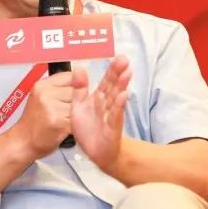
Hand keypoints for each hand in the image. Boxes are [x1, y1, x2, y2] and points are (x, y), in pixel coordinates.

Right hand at [11, 72, 73, 158]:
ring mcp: (51, 108)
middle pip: (76, 91)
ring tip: (63, 119)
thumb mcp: (40, 98)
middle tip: (63, 111)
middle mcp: (45, 94)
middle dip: (75, 101)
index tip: (69, 95)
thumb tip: (81, 77)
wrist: (23, 142)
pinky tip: (63, 127)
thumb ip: (58, 88)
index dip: (74, 86)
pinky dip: (74, 125)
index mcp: (41, 86)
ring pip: (78, 106)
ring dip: (76, 114)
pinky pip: (76, 120)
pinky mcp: (59, 122)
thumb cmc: (33, 122)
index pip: (70, 76)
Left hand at [70, 56, 131, 172]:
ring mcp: (111, 115)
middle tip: (125, 59)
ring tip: (127, 73)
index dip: (112, 69)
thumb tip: (79, 68)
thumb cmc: (89, 128)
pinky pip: (115, 115)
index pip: (106, 81)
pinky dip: (118, 106)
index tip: (118, 56)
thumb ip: (79, 88)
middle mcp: (107, 104)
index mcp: (99, 98)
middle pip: (113, 86)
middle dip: (118, 73)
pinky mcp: (112, 127)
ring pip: (116, 98)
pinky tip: (124, 96)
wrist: (96, 152)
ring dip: (121, 86)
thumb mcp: (79, 106)